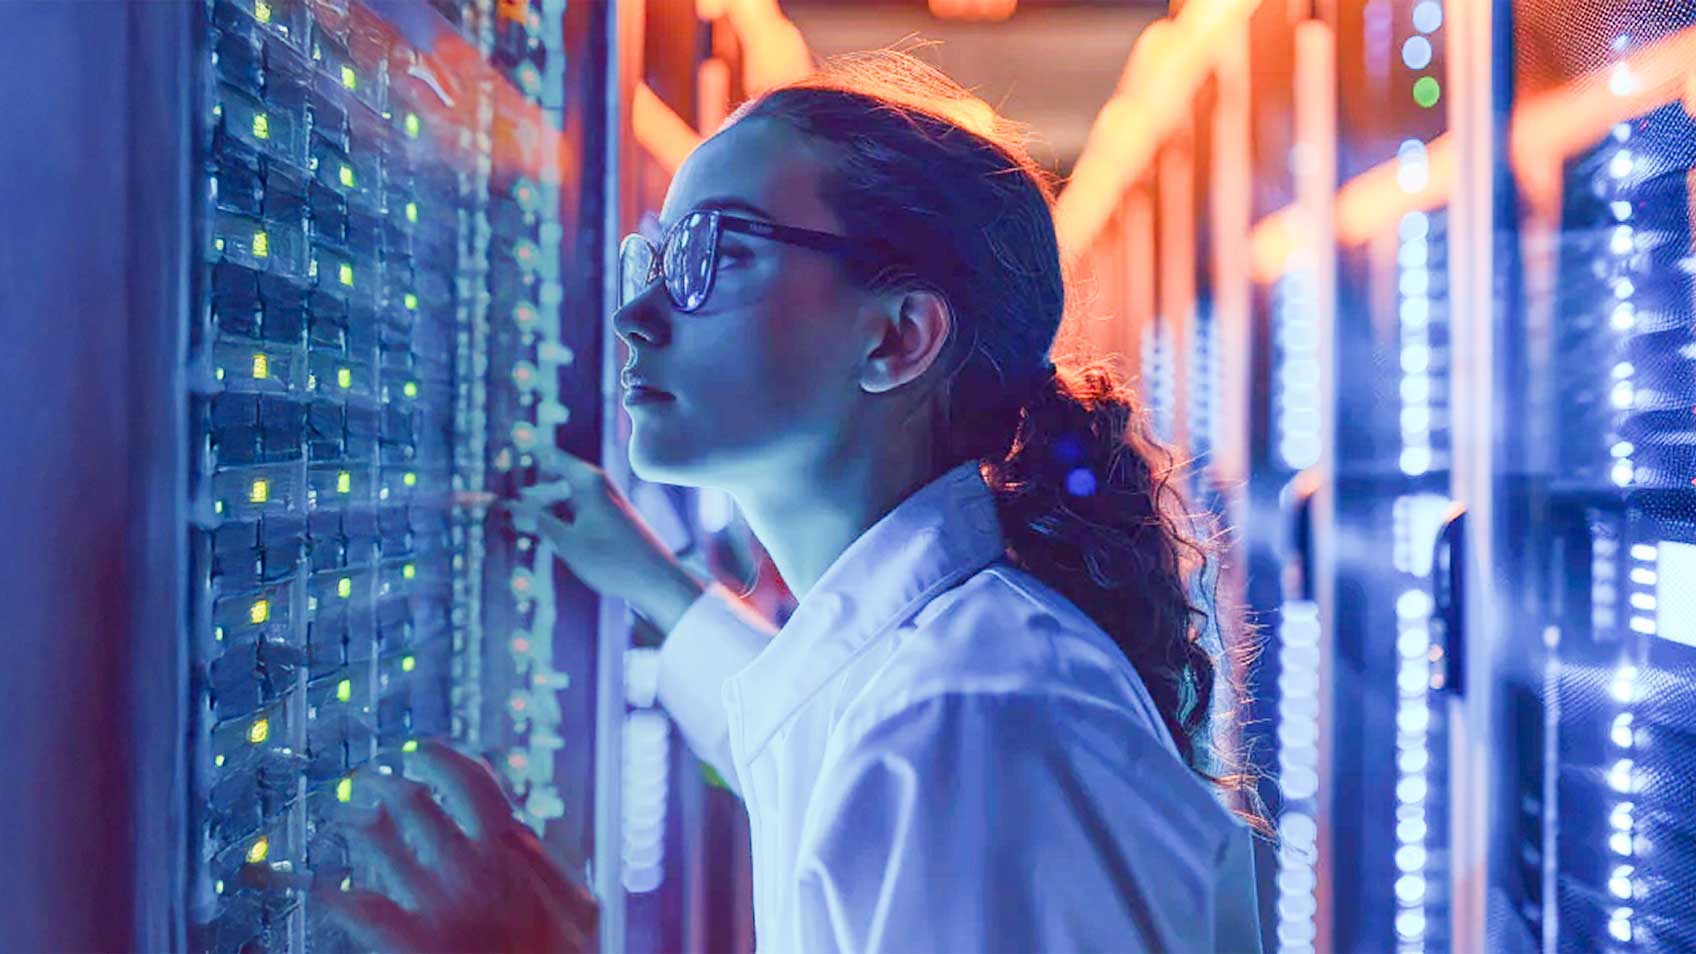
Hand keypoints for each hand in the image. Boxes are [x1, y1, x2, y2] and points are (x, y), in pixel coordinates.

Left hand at [316, 740, 598, 952]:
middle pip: (414, 802)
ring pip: (378, 843)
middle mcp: (470, 870)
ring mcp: (437, 906)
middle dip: (384, 782)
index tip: (422, 749)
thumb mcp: (581, 909)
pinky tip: (320, 883)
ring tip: (343, 816)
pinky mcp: (410, 944)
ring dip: (354, 823)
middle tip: (367, 778)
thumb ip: (550, 864)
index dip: (441, 757)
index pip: (471, 781)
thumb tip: (520, 829)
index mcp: (513, 853)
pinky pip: (356, 907)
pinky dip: (331, 890)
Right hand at [505, 449, 703, 633]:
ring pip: (563, 501)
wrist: (656, 581)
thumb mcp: (566, 542)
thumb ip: (536, 521)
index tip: (502, 460)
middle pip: (553, 482)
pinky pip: (575, 514)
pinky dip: (559, 523)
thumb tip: (507, 505)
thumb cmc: (613, 560)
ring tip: (517, 529)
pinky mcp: (607, 521)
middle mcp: (596, 486)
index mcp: (587, 481)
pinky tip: (545, 540)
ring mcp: (603, 503)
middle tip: (500, 512)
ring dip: (542, 514)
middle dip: (529, 497)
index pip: (549, 456)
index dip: (526, 457)